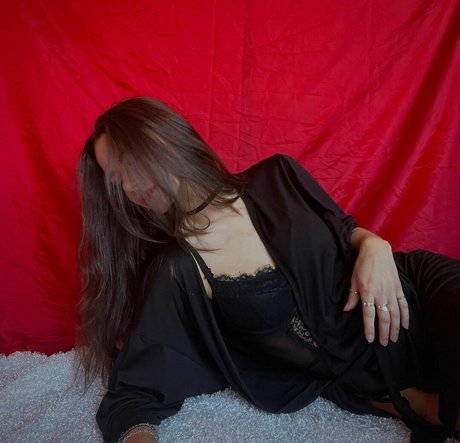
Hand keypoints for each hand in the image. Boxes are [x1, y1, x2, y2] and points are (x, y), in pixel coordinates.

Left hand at [343, 229, 408, 345]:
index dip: (370, 328)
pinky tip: (405, 325)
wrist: (376, 250)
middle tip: (384, 344)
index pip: (369, 315)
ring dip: (395, 328)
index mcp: (367, 292)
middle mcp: (380, 294)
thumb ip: (352, 296)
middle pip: (384, 317)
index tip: (370, 339)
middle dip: (384, 332)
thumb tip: (346, 310)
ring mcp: (391, 291)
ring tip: (394, 339)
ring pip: (395, 314)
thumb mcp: (353, 280)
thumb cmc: (362, 265)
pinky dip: (405, 316)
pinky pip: (403, 304)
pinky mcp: (398, 288)